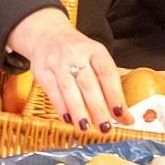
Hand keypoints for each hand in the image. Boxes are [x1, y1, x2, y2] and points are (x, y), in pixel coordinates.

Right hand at [6, 7, 130, 131]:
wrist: (47, 35)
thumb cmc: (77, 52)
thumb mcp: (95, 56)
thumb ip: (105, 80)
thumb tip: (119, 111)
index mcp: (95, 50)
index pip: (108, 73)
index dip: (115, 95)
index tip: (122, 113)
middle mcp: (76, 55)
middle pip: (89, 84)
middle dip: (98, 108)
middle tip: (106, 127)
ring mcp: (57, 63)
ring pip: (69, 90)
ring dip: (79, 112)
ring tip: (87, 128)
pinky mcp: (42, 71)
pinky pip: (52, 92)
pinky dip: (62, 108)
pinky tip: (69, 120)